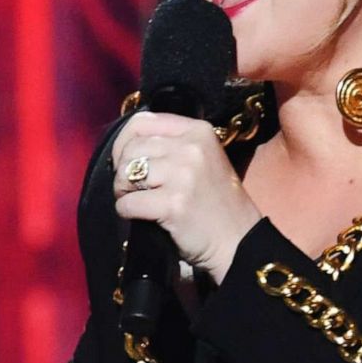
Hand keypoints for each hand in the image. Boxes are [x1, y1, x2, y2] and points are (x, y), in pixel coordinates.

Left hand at [111, 112, 262, 283]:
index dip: (124, 142)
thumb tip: (125, 146)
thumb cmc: (216, 202)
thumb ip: (170, 145)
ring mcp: (182, 175)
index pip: (142, 122)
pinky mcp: (172, 204)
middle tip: (132, 188)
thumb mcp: (202, 159)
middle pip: (131, 148)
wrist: (239, 241)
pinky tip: (141, 217)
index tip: (125, 160)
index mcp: (198, 131)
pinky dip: (126, 211)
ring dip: (123, 191)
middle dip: (122, 171)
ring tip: (137, 201)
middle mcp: (191, 147)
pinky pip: (128, 203)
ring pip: (126, 173)